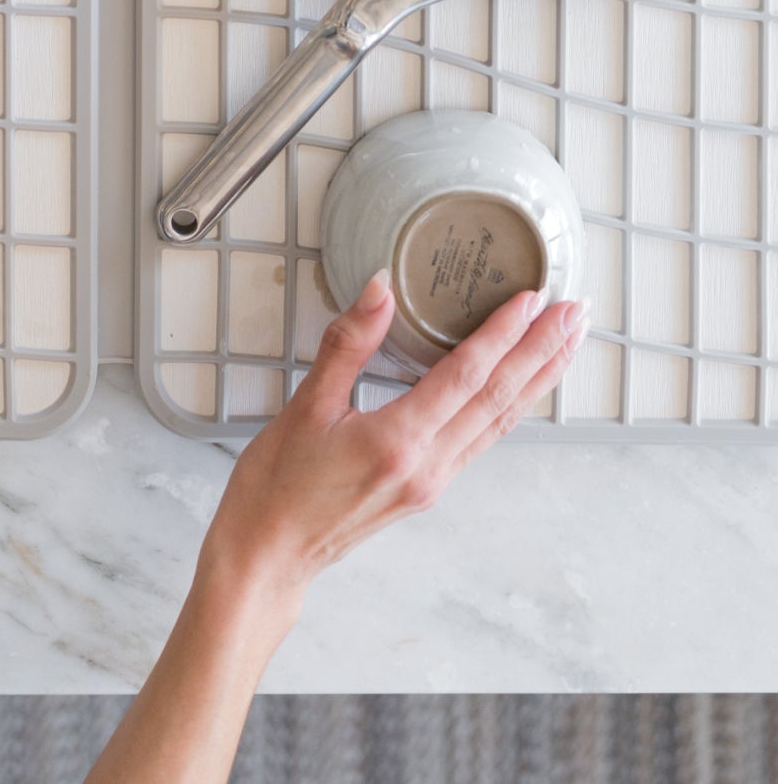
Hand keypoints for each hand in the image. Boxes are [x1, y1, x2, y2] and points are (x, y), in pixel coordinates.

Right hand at [199, 271, 587, 634]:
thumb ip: (347, 345)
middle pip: (498, 400)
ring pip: (498, 422)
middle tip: (576, 312)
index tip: (532, 298)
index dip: (502, 334)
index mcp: (397, 442)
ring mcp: (432, 481)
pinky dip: (507, 405)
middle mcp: (427, 466)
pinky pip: (480, 439)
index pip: (465, 377)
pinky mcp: (425, 488)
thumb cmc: (276, 485)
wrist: (268, 554)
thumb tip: (379, 289)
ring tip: (565, 343)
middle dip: (542, 352)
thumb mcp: (304, 407)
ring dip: (535, 379)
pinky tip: (516, 387)